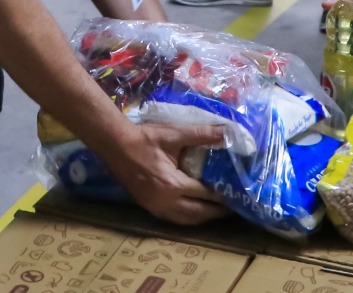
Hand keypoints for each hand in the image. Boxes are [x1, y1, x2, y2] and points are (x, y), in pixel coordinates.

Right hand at [104, 122, 229, 224]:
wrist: (114, 145)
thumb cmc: (144, 139)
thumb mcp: (174, 134)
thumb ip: (202, 134)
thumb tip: (227, 132)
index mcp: (172, 184)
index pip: (205, 194)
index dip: (223, 195)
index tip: (238, 194)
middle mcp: (165, 202)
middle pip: (198, 213)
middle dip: (217, 211)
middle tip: (234, 206)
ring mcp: (155, 207)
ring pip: (185, 220)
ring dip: (203, 217)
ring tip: (218, 210)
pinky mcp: (148, 207)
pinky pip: (173, 219)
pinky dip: (188, 217)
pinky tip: (195, 211)